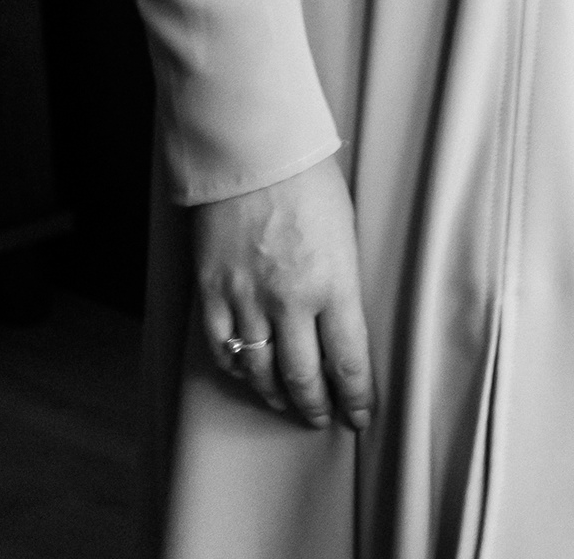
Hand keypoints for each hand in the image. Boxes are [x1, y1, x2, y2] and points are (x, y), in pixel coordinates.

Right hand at [189, 159, 374, 430]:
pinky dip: (237, 368)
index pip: (349, 360)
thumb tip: (341, 325)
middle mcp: (290, 301)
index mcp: (335, 284)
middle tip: (325, 419)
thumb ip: (342, 284)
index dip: (357, 396)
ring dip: (276, 395)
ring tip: (288, 405)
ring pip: (260, 370)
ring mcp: (247, 299)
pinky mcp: (212, 292)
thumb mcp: (347, 235)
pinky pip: (222, 348)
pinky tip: (248, 374)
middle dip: (317, 406)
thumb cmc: (311, 184)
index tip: (361, 415)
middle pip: (304, 377)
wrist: (253, 154)